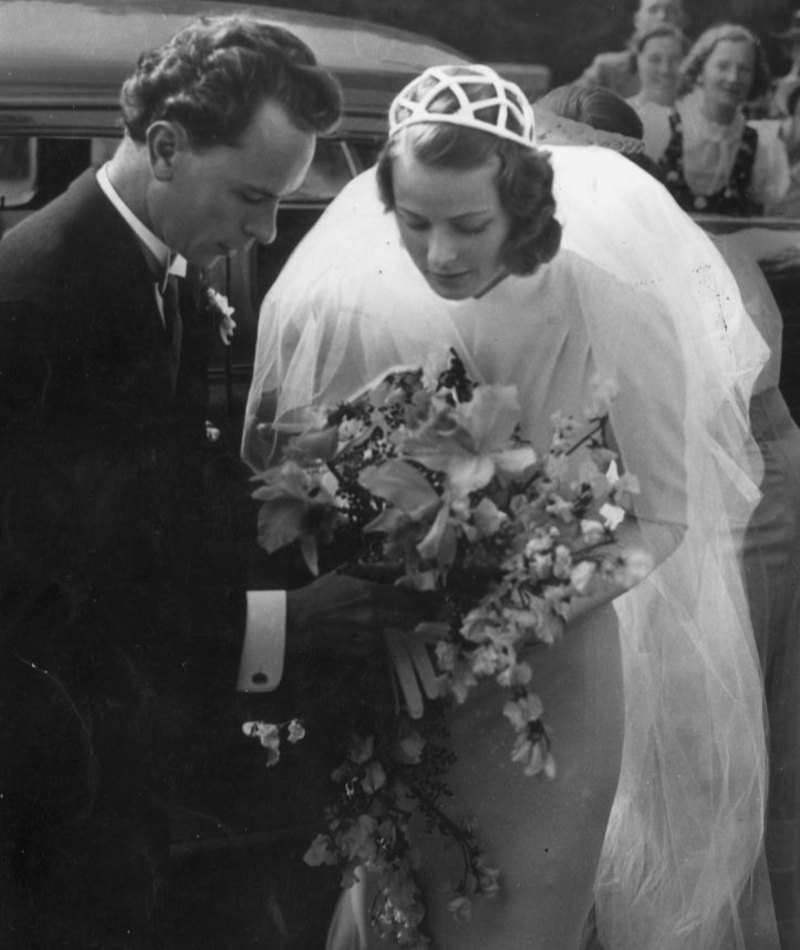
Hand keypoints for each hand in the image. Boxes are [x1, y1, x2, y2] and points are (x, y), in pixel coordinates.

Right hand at [285, 571, 439, 658]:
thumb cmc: (319, 594)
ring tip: (403, 625)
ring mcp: (366, 636)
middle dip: (423, 616)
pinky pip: (379, 648)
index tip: (439, 597)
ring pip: (395, 633)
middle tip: (434, 614)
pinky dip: (381, 642)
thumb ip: (376, 569)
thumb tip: (400, 565)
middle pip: (410, 618)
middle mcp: (372, 616)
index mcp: (370, 593)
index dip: (426, 598)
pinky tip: (373, 635)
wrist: (296, 621)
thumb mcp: (346, 572)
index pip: (408, 597)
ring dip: (398, 629)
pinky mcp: (360, 652)